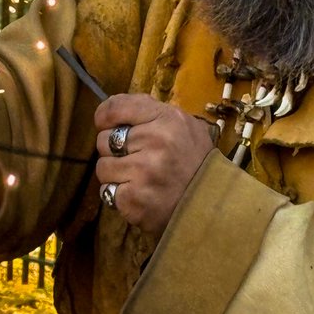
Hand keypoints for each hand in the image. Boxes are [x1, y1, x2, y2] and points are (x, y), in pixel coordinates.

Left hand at [94, 94, 217, 236]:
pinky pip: (107, 191)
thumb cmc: (195, 163)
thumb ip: (151, 113)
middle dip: (114, 151)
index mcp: (168, 119)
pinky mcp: (133, 199)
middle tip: (136, 159)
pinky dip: (118, 195)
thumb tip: (113, 111)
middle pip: (104, 140)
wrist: (210, 205)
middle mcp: (155, 142)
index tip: (108, 125)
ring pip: (103, 167)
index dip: (105, 118)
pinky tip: (139, 195)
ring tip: (139, 179)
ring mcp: (143, 172)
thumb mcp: (185, 126)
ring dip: (115, 175)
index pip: (115, 108)